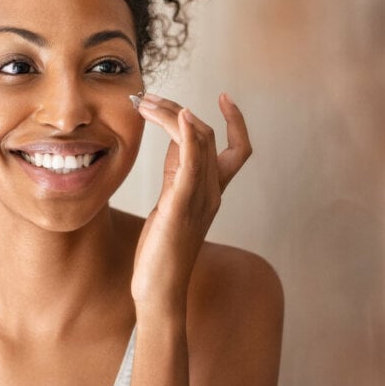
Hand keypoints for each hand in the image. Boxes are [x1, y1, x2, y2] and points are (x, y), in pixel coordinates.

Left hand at [131, 92, 251, 316]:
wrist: (159, 289)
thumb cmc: (162, 250)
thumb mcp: (170, 202)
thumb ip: (177, 172)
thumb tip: (174, 138)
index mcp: (213, 192)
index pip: (238, 149)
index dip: (237, 121)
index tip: (224, 96)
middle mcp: (212, 192)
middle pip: (208, 135)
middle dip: (179, 109)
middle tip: (149, 98)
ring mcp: (200, 198)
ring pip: (198, 141)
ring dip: (173, 114)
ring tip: (146, 102)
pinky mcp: (181, 205)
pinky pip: (191, 162)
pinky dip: (187, 134)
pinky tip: (179, 116)